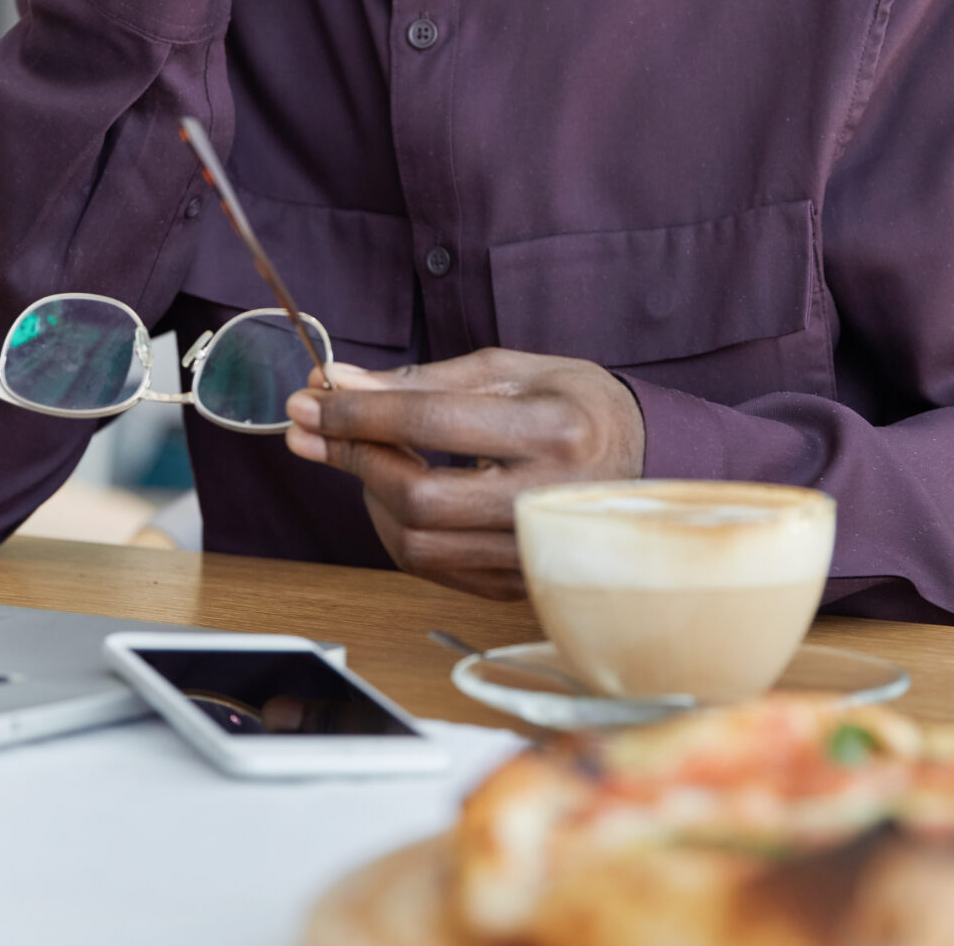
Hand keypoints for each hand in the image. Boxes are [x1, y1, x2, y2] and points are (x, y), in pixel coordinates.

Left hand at [282, 350, 645, 599]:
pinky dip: (398, 528)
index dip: (357, 413)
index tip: (308, 400)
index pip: (431, 424)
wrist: (646, 460)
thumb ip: (424, 381)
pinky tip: (394, 490)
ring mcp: (537, 551)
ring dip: (368, 496)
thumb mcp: (510, 370)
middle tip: (314, 429)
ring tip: (362, 455)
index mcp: (555, 430)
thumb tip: (338, 384)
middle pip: (418, 496)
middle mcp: (550, 498)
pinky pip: (435, 568)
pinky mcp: (522, 583)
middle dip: (353, 459)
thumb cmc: (573, 403)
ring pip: (418, 544)